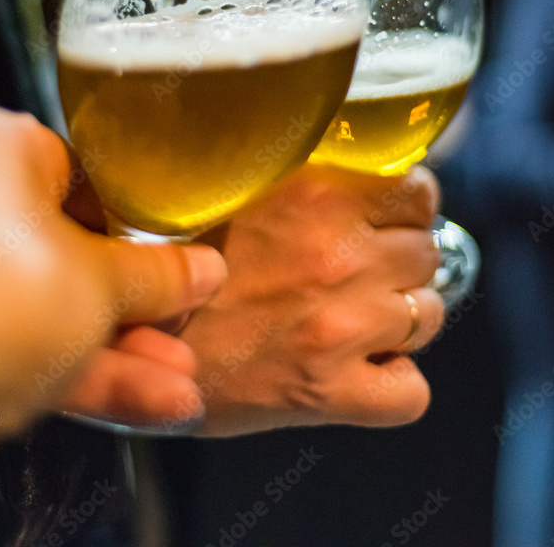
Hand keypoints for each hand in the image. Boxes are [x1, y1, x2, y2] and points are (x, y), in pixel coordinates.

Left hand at [0, 106, 225, 469]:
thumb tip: (202, 268)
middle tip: (182, 324)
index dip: (145, 228)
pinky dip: (87, 376)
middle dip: (141, 304)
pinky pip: (33, 349)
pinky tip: (152, 403)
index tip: (180, 260)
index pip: (92, 183)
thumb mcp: (102, 283)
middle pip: (78, 254)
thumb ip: (160, 275)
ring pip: (58, 310)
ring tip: (182, 382)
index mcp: (4, 154)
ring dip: (124, 350)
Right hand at [180, 162, 443, 436]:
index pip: (417, 191)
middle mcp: (339, 256)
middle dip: (400, 259)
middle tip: (359, 268)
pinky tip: (361, 370)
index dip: (406, 206)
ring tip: (355, 317)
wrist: (125, 335)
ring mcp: (341, 328)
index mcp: (318, 194)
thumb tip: (348, 160)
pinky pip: (409, 394)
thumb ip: (297, 168)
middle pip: (425, 252)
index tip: (385, 217)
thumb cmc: (167, 255)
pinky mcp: (330, 392)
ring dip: (400, 317)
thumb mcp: (233, 182)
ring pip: (427, 316)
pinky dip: (393, 384)